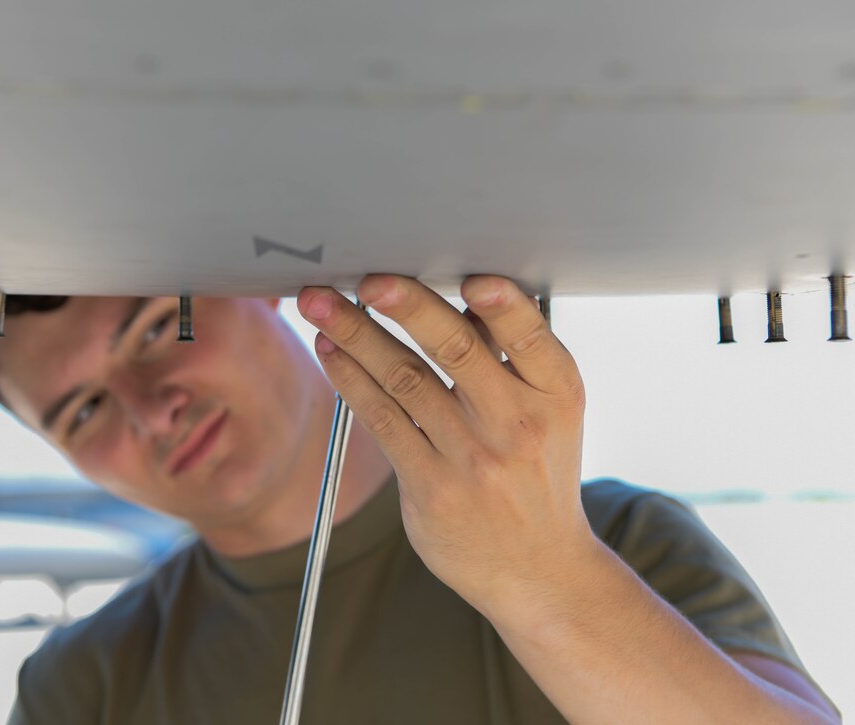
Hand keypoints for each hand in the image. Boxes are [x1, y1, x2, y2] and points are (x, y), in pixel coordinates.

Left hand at [297, 275, 596, 617]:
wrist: (538, 569)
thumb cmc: (537, 474)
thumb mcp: (550, 415)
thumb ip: (511, 358)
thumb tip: (464, 293)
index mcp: (557, 394)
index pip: (530, 338)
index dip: (502, 305)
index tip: (471, 278)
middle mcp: (518, 424)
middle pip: (455, 350)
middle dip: (407, 306)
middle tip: (368, 279)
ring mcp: (472, 459)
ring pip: (405, 380)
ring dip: (356, 335)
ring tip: (321, 304)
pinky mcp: (431, 487)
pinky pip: (383, 420)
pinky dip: (350, 380)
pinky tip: (330, 352)